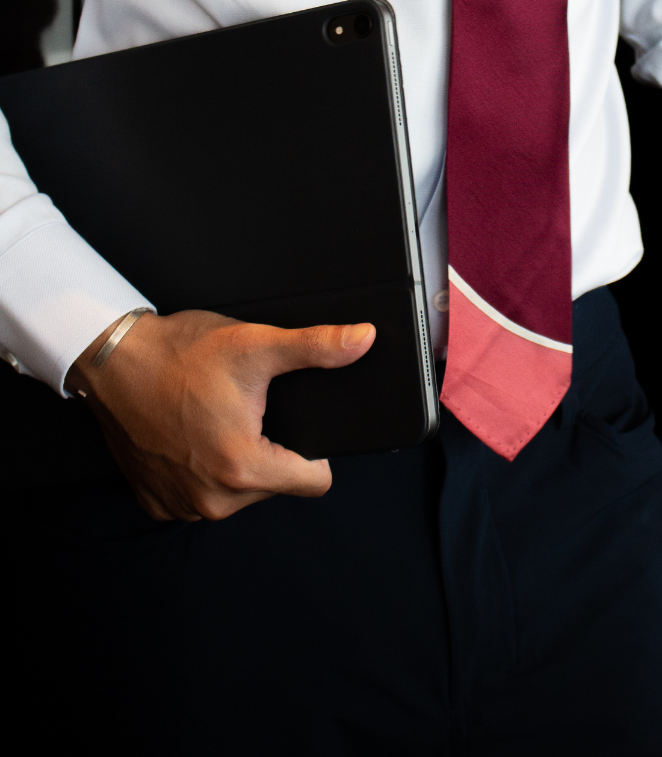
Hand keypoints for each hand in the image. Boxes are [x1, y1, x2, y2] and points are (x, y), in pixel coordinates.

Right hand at [65, 309, 374, 522]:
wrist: (113, 360)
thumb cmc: (178, 354)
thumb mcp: (256, 345)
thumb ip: (317, 347)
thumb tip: (362, 340)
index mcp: (243, 469)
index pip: (314, 482)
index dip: (316, 451)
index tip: (294, 425)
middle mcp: (212, 501)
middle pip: (276, 485)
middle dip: (270, 449)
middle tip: (244, 409)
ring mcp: (181, 506)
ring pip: (239, 492)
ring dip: (235, 460)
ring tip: (215, 418)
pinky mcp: (157, 503)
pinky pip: (201, 494)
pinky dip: (201, 469)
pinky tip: (191, 435)